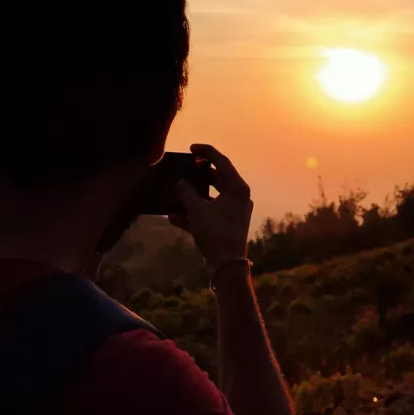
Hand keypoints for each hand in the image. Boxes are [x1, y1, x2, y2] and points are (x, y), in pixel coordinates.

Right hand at [169, 143, 252, 268]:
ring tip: (175, 193)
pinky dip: (195, 213)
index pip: (222, 161)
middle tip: (184, 169)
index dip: (206, 152)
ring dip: (193, 196)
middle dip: (198, 175)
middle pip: (218, 179)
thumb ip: (186, 192)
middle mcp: (239, 197)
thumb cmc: (215, 233)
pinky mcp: (228, 225)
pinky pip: (210, 213)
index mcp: (237, 188)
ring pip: (212, 197)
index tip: (192, 148)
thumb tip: (179, 183)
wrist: (227, 266)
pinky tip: (174, 217)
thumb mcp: (197, 210)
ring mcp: (235, 212)